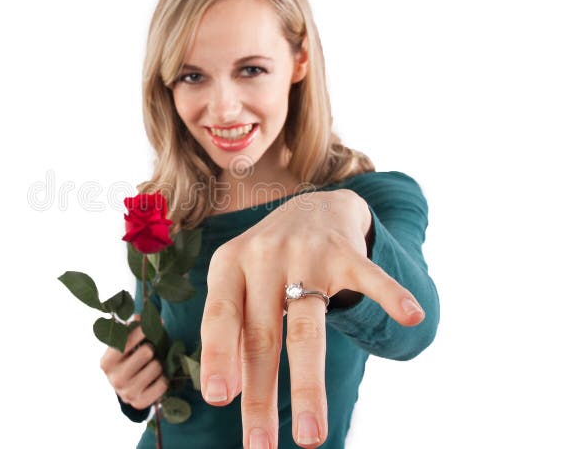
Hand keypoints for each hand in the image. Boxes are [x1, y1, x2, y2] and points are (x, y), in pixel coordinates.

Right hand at [100, 314, 169, 410]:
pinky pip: (163, 383)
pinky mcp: (141, 403)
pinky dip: (162, 378)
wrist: (124, 390)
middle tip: (149, 351)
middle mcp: (115, 379)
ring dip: (158, 364)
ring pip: (157, 367)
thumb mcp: (122, 346)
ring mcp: (127, 393)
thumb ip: (129, 330)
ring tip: (150, 365)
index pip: (126, 341)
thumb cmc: (125, 361)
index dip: (141, 330)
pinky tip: (155, 378)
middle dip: (151, 349)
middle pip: (147, 352)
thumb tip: (140, 314)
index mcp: (106, 362)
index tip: (150, 323)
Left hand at [199, 189, 425, 447]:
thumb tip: (229, 392)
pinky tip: (411, 317)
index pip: (221, 317)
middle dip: (262, 396)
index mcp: (230, 265)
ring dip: (308, 385)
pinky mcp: (346, 253)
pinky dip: (392, 296)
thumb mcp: (240, 283)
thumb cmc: (268, 261)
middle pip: (264, 335)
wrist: (312, 206)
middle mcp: (265, 257)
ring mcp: (307, 254)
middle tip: (261, 446)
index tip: (219, 399)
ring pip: (309, 327)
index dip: (218, 356)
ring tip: (311, 435)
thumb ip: (233, 330)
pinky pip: (371, 278)